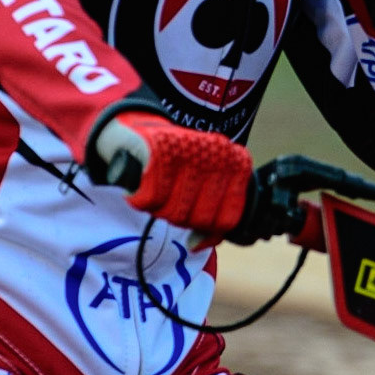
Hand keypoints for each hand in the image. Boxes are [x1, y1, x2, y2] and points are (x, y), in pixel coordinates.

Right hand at [87, 100, 252, 240]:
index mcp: (235, 163)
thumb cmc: (176, 164)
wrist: (140, 130)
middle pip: (200, 219)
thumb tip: (198, 245)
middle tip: (170, 201)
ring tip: (157, 188)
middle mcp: (216, 156)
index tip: (194, 231)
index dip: (209, 232)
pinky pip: (152, 199)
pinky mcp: (160, 153)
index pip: (228, 218)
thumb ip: (209, 214)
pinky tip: (141, 186)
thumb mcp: (202, 185)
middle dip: (180, 217)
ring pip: (175, 212)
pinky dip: (140, 199)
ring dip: (159, 208)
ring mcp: (190, 154)